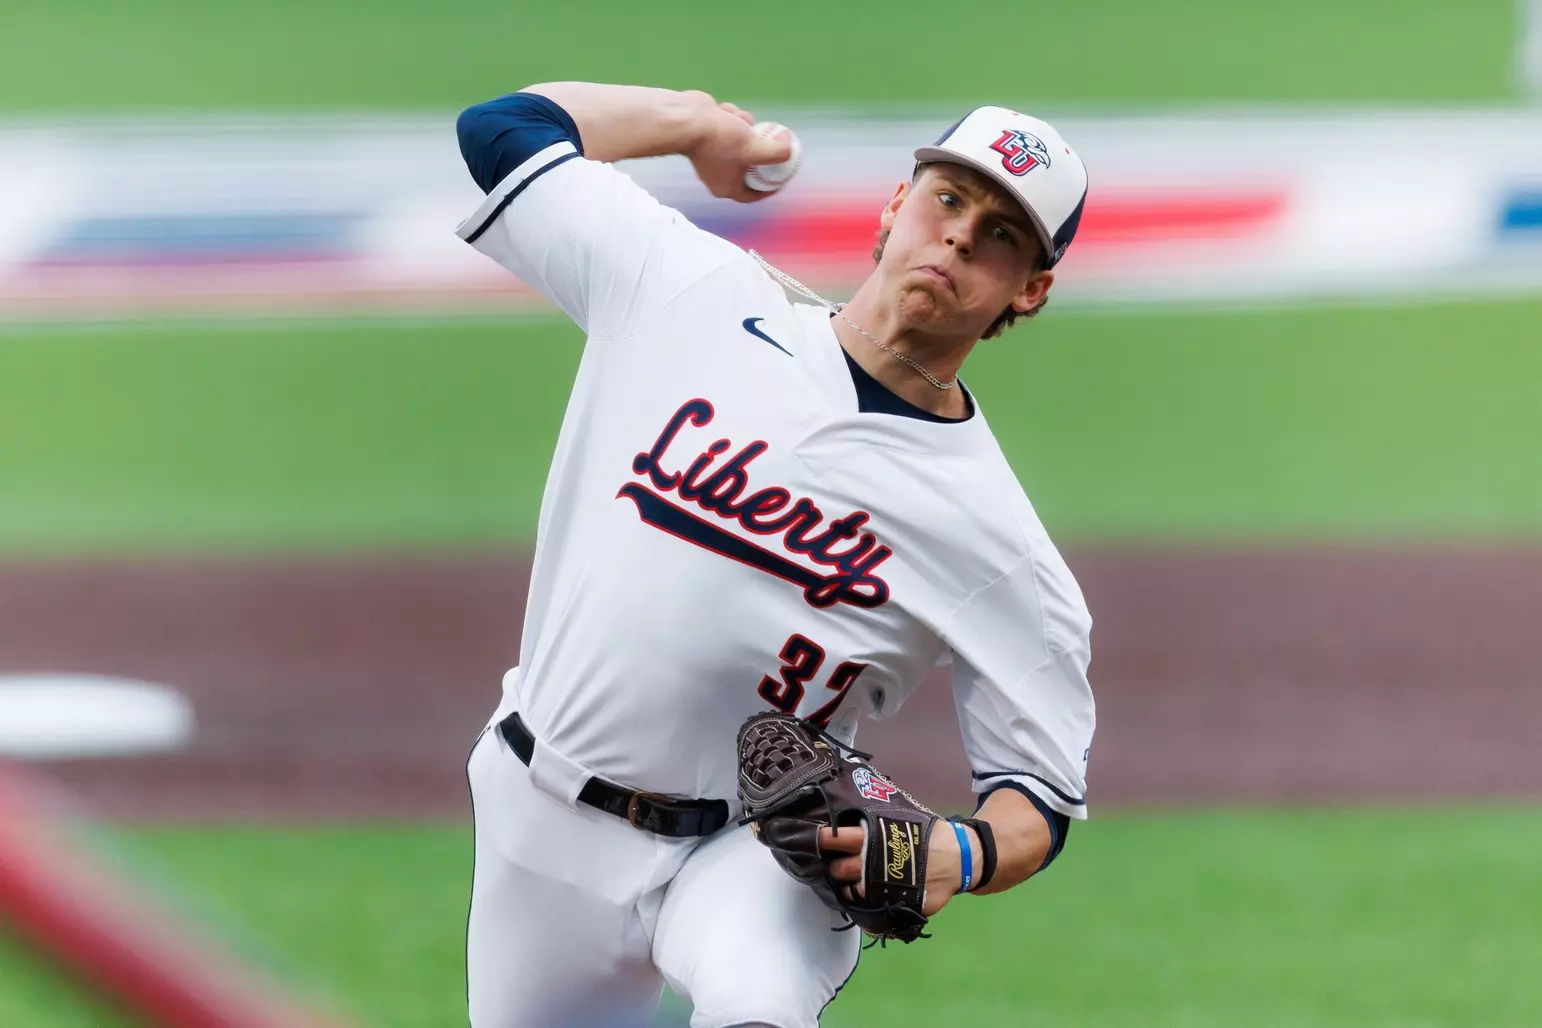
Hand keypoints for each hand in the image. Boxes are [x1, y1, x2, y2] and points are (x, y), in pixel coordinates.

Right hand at [684, 101, 791, 203]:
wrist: (687, 118)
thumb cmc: (719, 140)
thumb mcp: (754, 149)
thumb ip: (776, 153)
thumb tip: (789, 149)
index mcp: (726, 187)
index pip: (753, 194)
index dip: (771, 186)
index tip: (784, 174)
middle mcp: (718, 174)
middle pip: (750, 167)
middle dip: (761, 150)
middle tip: (776, 141)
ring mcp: (713, 154)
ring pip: (742, 142)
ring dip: (746, 128)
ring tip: (742, 120)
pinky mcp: (709, 135)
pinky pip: (729, 127)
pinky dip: (732, 118)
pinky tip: (727, 112)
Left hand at [816, 819, 976, 916]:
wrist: (958, 857)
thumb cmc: (929, 834)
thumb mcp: (902, 822)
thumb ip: (877, 827)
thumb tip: (851, 826)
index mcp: (872, 838)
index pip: (836, 838)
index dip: (822, 840)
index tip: (812, 840)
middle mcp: (872, 863)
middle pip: (838, 870)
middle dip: (835, 869)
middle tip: (839, 866)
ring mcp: (882, 887)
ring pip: (852, 892)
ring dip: (849, 889)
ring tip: (853, 885)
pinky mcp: (894, 904)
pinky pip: (872, 909)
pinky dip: (868, 905)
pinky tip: (870, 900)